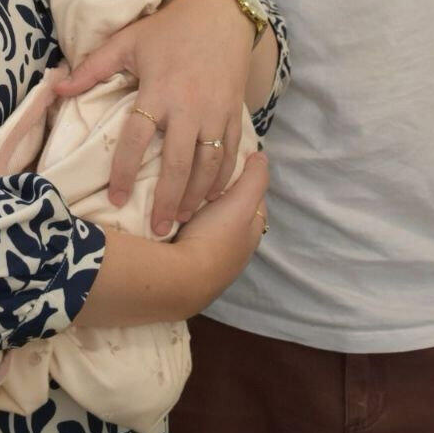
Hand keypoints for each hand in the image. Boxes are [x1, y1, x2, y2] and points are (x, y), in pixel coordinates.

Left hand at [54, 0, 266, 233]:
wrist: (219, 13)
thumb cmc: (168, 29)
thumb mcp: (127, 42)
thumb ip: (92, 68)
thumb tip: (56, 87)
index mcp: (159, 90)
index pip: (137, 138)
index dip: (124, 170)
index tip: (116, 197)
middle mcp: (189, 106)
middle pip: (179, 163)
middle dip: (168, 200)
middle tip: (158, 230)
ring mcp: (216, 112)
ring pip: (208, 164)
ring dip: (196, 196)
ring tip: (182, 219)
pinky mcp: (234, 112)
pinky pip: (230, 153)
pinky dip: (222, 178)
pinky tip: (210, 197)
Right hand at [173, 151, 269, 304]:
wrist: (180, 277)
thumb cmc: (216, 238)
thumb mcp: (242, 203)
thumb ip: (255, 179)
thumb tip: (261, 156)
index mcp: (251, 230)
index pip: (252, 194)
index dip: (243, 173)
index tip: (226, 155)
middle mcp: (234, 244)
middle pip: (229, 207)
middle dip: (218, 189)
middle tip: (200, 167)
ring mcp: (210, 252)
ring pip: (208, 219)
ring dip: (198, 204)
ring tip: (182, 182)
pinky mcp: (188, 256)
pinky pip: (188, 228)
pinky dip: (183, 216)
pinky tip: (172, 205)